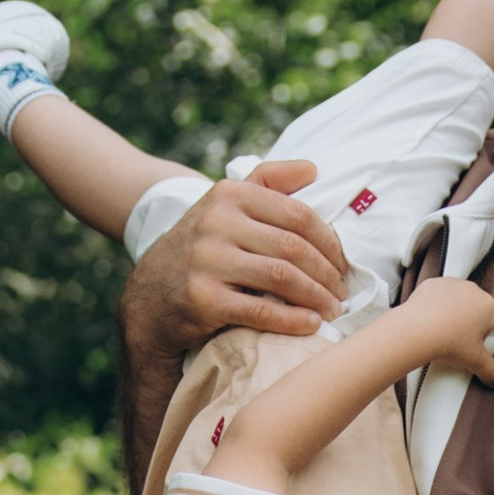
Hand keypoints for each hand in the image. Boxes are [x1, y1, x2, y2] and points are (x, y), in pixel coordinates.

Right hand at [121, 158, 348, 358]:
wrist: (149, 298)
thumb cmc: (203, 250)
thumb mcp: (226, 206)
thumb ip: (268, 183)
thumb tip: (313, 169)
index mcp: (229, 194)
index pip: (297, 214)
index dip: (330, 242)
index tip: (343, 264)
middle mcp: (216, 222)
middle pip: (293, 247)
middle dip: (327, 273)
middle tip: (343, 293)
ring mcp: (207, 261)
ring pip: (281, 277)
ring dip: (316, 297)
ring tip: (332, 310)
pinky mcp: (202, 299)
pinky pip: (260, 310)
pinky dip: (292, 320)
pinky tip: (311, 325)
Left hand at [386, 272, 493, 385]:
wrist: (415, 331)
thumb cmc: (450, 344)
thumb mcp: (475, 362)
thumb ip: (491, 371)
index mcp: (489, 306)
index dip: (488, 334)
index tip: (477, 345)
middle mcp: (473, 289)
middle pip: (476, 308)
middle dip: (471, 322)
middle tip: (459, 341)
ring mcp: (452, 283)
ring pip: (457, 299)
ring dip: (453, 312)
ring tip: (441, 331)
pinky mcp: (432, 283)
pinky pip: (438, 295)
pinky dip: (435, 305)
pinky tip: (429, 320)